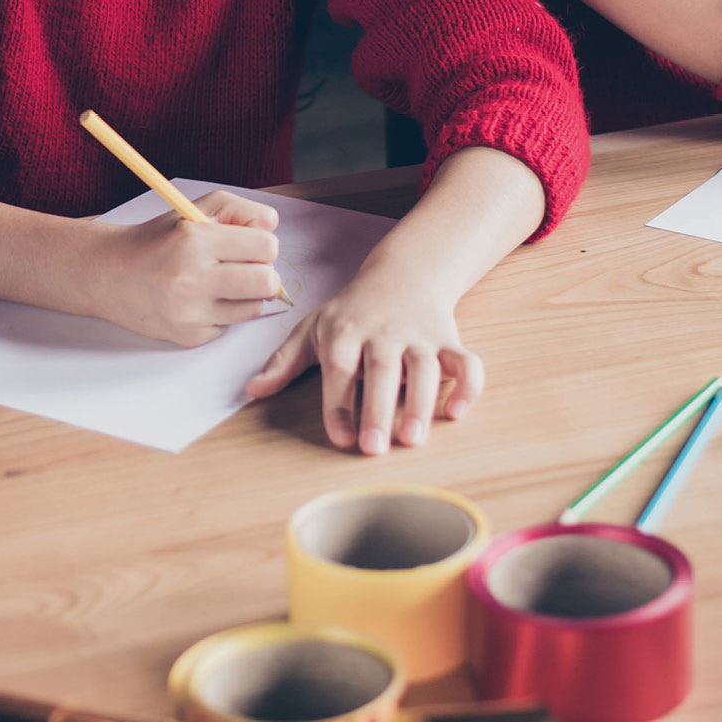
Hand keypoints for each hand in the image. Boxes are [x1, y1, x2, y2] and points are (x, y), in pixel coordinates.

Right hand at [94, 190, 282, 346]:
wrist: (109, 275)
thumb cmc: (158, 240)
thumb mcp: (194, 209)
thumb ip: (240, 209)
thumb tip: (273, 227)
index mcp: (195, 240)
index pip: (266, 246)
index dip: (263, 244)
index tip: (250, 245)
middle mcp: (192, 278)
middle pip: (267, 282)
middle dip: (264, 273)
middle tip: (246, 268)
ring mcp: (190, 313)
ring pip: (254, 308)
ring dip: (245, 295)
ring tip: (220, 283)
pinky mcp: (190, 336)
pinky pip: (229, 326)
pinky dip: (222, 313)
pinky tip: (200, 300)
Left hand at [246, 261, 482, 452]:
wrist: (403, 272)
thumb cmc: (351, 310)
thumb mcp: (313, 328)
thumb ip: (284, 361)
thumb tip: (252, 391)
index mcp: (345, 330)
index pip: (340, 367)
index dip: (339, 403)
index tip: (340, 438)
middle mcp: (383, 331)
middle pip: (382, 370)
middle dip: (377, 409)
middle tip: (374, 449)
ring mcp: (418, 335)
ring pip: (426, 367)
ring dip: (422, 403)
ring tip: (413, 438)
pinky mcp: (448, 339)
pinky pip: (466, 360)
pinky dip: (469, 384)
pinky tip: (459, 411)